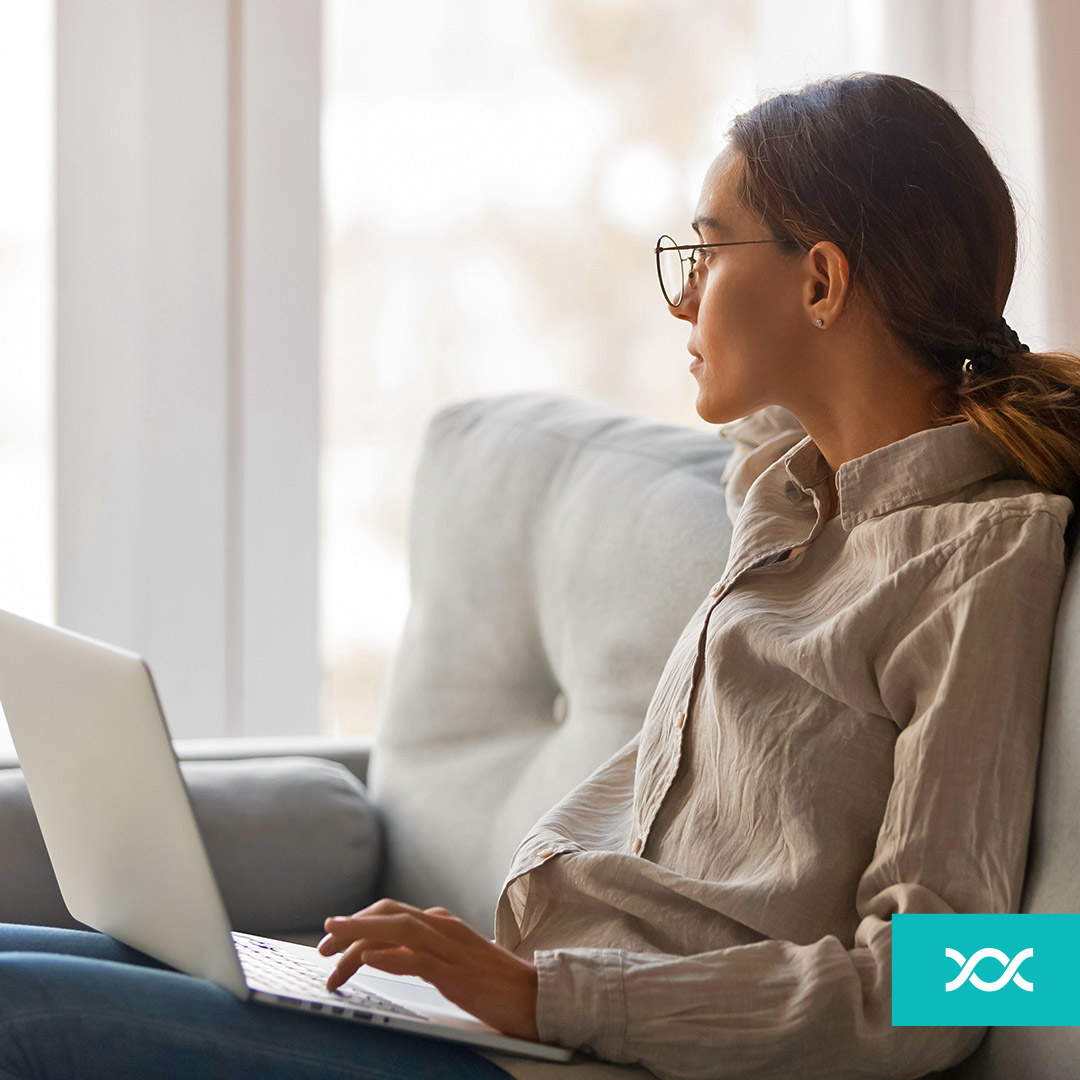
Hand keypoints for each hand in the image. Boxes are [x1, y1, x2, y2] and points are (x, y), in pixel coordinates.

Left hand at [317, 898, 539, 1041]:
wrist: (536, 995)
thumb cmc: (495, 983)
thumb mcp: (454, 962)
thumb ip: (425, 953)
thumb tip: (384, 955)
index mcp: (442, 924)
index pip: (392, 912)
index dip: (359, 921)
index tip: (334, 938)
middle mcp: (443, 927)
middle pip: (388, 914)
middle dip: (351, 926)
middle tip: (323, 945)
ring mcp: (450, 947)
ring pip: (396, 929)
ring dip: (358, 939)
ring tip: (332, 952)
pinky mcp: (456, 971)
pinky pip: (416, 958)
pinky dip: (388, 956)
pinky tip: (369, 960)